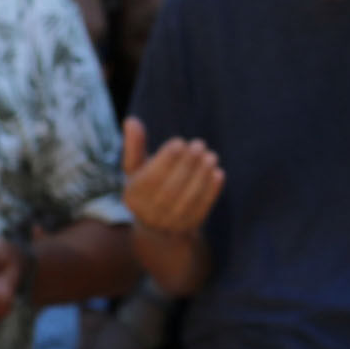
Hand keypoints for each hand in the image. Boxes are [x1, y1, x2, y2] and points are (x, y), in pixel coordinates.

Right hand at [120, 118, 222, 236]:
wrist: (158, 227)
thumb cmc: (147, 187)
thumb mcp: (136, 168)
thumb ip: (134, 146)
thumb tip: (131, 121)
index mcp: (133, 196)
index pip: (150, 178)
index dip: (165, 160)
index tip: (179, 142)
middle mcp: (149, 213)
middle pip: (171, 188)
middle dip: (187, 164)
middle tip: (199, 144)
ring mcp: (169, 223)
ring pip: (188, 198)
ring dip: (202, 175)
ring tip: (211, 156)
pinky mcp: (188, 228)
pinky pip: (202, 208)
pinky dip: (211, 191)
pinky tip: (218, 173)